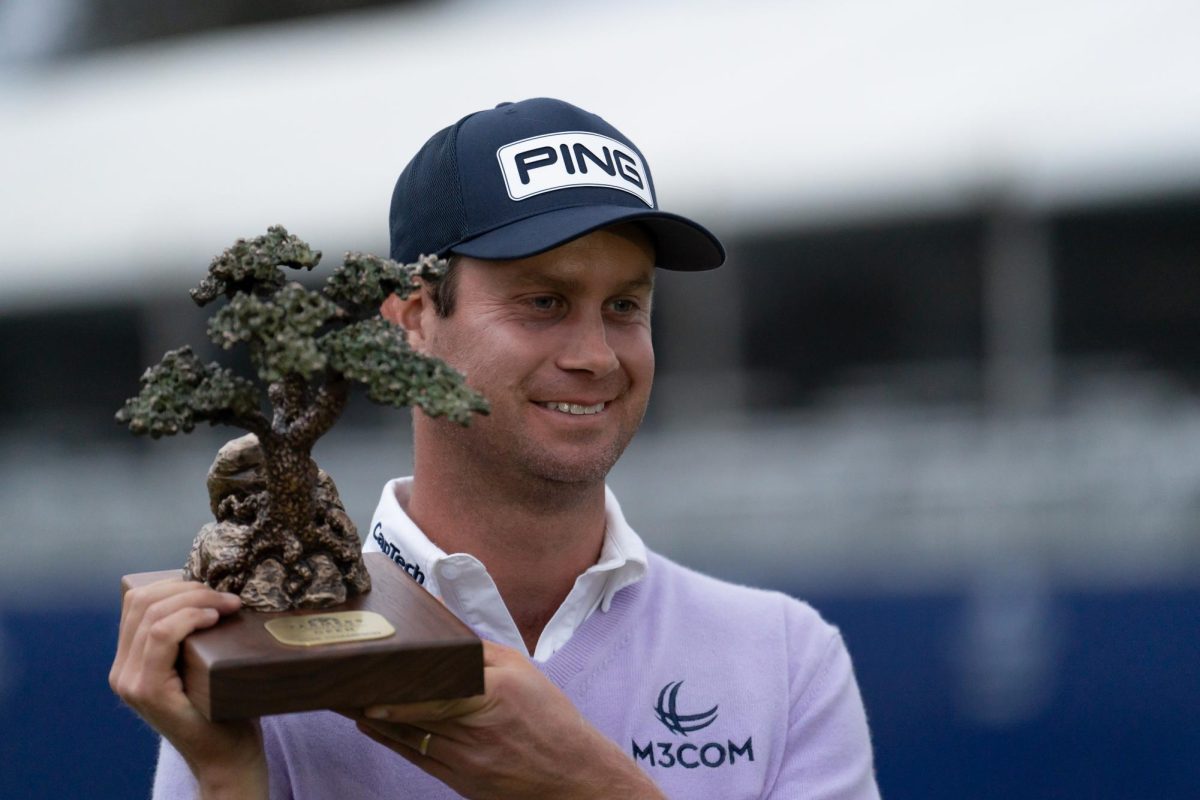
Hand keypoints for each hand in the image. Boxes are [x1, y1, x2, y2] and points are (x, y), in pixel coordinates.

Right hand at [109, 577, 266, 798]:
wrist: (226, 753)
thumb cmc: (223, 704)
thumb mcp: (201, 660)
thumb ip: (191, 633)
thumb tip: (212, 586)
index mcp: (130, 659)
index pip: (138, 600)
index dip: (175, 583)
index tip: (214, 587)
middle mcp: (121, 669)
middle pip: (142, 601)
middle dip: (189, 587)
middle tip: (227, 596)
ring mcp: (129, 681)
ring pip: (152, 615)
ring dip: (196, 599)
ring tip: (228, 605)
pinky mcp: (146, 690)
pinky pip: (159, 636)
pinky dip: (188, 617)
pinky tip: (213, 618)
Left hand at [350, 640, 664, 799]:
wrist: (571, 775)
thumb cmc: (549, 717)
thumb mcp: (521, 670)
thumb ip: (479, 649)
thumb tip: (441, 623)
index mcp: (497, 692)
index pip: (439, 688)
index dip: (401, 688)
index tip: (371, 673)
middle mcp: (479, 728)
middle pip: (416, 710)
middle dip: (376, 696)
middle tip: (341, 679)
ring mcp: (467, 759)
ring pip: (409, 734)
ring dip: (374, 718)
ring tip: (345, 697)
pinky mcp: (460, 780)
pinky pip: (417, 756)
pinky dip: (390, 740)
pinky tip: (370, 725)